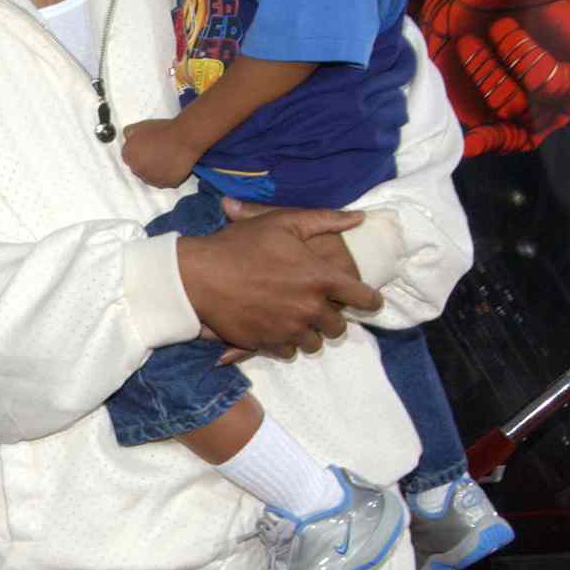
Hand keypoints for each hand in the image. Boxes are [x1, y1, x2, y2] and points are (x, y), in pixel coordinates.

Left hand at [122, 117, 196, 187]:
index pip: (129, 157)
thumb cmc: (164, 130)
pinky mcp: (166, 184)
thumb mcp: (141, 125)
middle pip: (139, 168)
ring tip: (168, 157)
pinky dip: (169, 175)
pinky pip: (165, 181)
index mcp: (128, 155)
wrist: (184, 137)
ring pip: (152, 176)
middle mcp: (136, 170)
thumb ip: (130, 133)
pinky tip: (174, 163)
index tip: (147, 147)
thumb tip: (129, 136)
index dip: (139, 151)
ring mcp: (151, 179)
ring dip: (157, 170)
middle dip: (147, 161)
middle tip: (159, 151)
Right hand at [177, 207, 379, 356]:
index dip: (370, 300)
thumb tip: (359, 218)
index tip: (368, 301)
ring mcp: (289, 330)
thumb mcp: (283, 222)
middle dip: (333, 317)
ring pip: (315, 343)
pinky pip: (290, 351)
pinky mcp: (268, 344)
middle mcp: (310, 309)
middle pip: (339, 327)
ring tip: (297, 319)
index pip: (364, 298)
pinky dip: (287, 342)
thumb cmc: (242, 244)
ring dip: (310, 332)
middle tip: (319, 306)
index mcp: (321, 279)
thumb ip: (325, 220)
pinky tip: (276, 327)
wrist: (199, 277)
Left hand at [422, 0, 569, 155]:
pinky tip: (472, 139)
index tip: (511, 35)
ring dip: (487, 72)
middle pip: (547, 88)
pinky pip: (501, 142)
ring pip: (513, 106)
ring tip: (472, 43)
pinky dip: (487, 142)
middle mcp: (564, 89)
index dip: (541, 62)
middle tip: (500, 27)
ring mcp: (533, 111)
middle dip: (519, 54)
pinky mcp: (499, 125)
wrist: (465, 6)